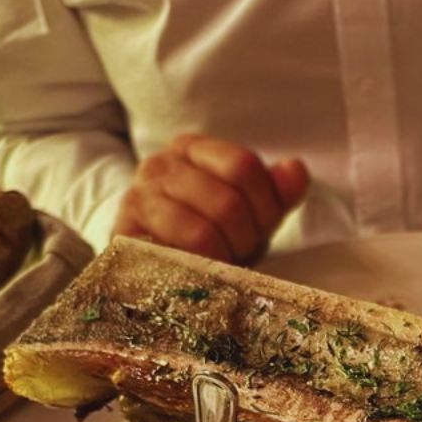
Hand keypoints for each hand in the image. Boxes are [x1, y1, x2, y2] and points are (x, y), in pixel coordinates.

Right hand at [113, 134, 308, 263]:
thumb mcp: (249, 212)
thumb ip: (276, 192)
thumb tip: (295, 169)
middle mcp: (161, 164)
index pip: (244, 167)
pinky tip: (198, 273)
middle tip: (239, 254)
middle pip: (227, 202)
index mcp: (194, 149)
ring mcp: (139, 197)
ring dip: (222, 258)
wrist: (149, 262)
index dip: (265, 207)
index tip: (261, 231)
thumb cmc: (207, 234)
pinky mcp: (125, 235)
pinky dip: (197, 271)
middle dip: (245, 239)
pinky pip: (175, 256)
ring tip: (219, 264)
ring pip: (202, 231)